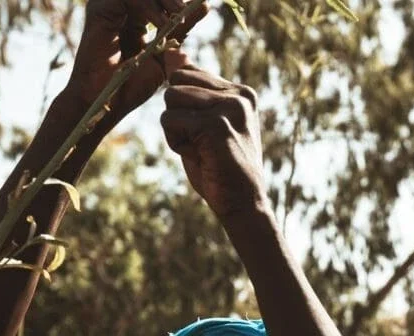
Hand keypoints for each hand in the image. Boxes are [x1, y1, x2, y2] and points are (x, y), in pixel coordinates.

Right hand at [65, 0, 206, 120]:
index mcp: (137, 15)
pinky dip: (148, 6)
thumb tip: (204, 5)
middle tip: (187, 9)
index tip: (201, 6)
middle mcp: (123, 7)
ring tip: (178, 16)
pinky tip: (161, 23)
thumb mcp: (165, 54)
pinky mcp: (100, 10)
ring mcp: (110, 6)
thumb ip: (181, 30)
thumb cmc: (131, 85)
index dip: (178, 1)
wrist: (107, 102)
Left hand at [161, 60, 267, 219]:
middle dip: (177, 115)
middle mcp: (239, 94)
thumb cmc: (221, 169)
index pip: (186, 74)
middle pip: (175, 83)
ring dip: (176, 130)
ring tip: (202, 150)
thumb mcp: (204, 123)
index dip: (184, 107)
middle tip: (201, 143)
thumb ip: (190, 89)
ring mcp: (229, 108)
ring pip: (170, 99)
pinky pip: (169, 120)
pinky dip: (176, 143)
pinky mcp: (216, 125)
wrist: (244, 206)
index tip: (206, 134)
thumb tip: (172, 52)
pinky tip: (201, 157)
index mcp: (241, 91)